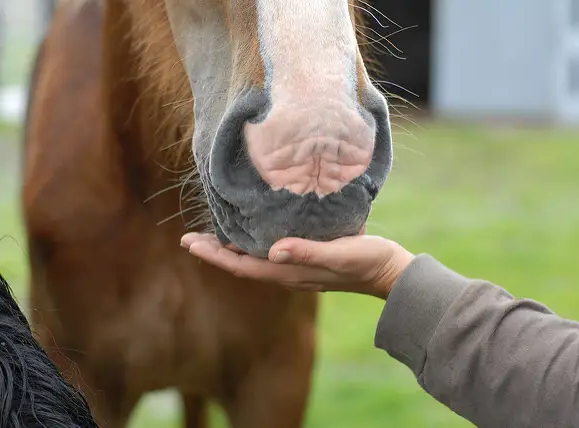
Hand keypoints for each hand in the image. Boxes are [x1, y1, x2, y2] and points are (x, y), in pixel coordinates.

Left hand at [180, 233, 413, 298]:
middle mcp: (288, 273)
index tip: (190, 243)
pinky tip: (253, 232)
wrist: (388, 273)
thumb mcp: (339, 254)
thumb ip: (308, 253)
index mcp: (290, 273)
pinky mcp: (307, 260)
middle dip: (215, 252)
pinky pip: (270, 254)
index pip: (242, 265)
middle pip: (242, 263)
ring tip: (212, 235)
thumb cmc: (366, 262)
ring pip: (254, 259)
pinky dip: (252, 244)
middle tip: (190, 238)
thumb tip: (273, 251)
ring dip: (231, 248)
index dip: (215, 255)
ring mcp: (297, 269)